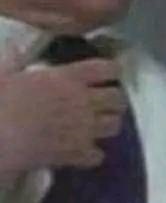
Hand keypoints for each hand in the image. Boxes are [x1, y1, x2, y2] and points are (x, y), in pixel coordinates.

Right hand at [0, 56, 126, 174]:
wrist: (0, 136)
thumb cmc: (1, 101)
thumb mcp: (4, 74)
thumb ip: (14, 59)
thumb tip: (13, 46)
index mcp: (69, 77)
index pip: (106, 69)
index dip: (112, 71)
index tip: (111, 74)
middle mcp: (83, 100)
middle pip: (117, 98)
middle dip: (115, 100)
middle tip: (105, 103)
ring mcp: (83, 128)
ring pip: (114, 125)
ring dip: (108, 125)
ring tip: (99, 126)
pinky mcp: (77, 153)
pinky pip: (98, 155)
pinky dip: (93, 155)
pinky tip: (84, 154)